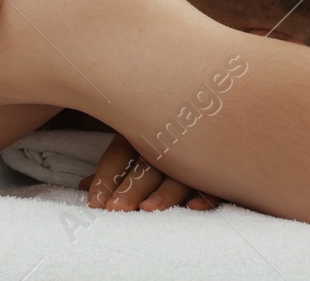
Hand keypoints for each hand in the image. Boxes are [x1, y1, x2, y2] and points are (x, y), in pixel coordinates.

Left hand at [78, 132, 223, 211]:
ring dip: (163, 194)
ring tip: (145, 211)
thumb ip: (114, 166)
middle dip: (130, 189)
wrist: (219, 99)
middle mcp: (169, 137)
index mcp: (142, 127)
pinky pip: (218, 181)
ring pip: (181, 174)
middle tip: (114, 210)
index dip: (106, 178)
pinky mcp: (224, 166)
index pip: (120, 153)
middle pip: (148, 164)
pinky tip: (193, 207)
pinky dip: (207, 194)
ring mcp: (198, 150)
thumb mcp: (135, 138)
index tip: (93, 203)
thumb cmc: (166, 126)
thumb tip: (85, 187)